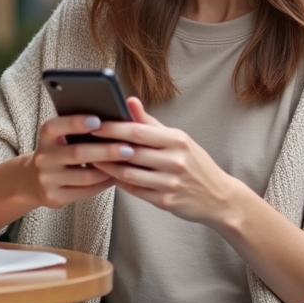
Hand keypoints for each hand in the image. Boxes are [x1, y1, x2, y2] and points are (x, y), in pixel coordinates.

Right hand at [27, 115, 124, 208]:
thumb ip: (78, 129)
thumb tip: (113, 121)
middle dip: (106, 151)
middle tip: (128, 149)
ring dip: (110, 170)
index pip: (56, 126)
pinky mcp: (54, 198)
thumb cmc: (57, 152)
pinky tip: (116, 177)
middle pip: (77, 153)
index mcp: (45, 137)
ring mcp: (47, 180)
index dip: (76, 122)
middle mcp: (43, 158)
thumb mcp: (59, 138)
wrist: (32, 181)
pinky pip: (85, 192)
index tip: (98, 120)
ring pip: (85, 176)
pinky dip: (104, 184)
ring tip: (127, 164)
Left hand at [85, 97, 240, 226]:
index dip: (113, 128)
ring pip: (129, 174)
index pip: (138, 131)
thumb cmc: (195, 164)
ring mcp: (170, 183)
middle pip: (131, 152)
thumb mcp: (179, 140)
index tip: (94, 123)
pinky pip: (135, 191)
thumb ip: (151, 122)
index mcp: (177, 140)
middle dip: (105, 147)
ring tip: (92, 160)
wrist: (219, 197)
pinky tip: (109, 176)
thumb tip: (130, 100)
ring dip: (107, 167)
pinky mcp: (165, 201)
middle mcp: (175, 161)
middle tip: (84, 141)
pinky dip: (119, 183)